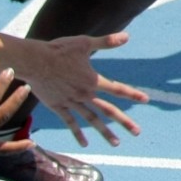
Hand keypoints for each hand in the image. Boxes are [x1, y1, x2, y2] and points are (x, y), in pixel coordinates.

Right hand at [12, 32, 144, 147]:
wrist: (35, 62)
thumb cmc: (59, 50)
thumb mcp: (84, 43)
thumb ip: (107, 42)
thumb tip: (127, 36)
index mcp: (92, 80)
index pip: (117, 89)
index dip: (133, 94)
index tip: (146, 100)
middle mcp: (84, 94)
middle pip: (108, 110)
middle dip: (124, 122)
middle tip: (137, 132)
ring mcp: (71, 102)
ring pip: (91, 120)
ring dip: (105, 132)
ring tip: (116, 143)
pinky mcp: (58, 106)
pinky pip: (70, 122)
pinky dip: (77, 133)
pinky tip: (84, 144)